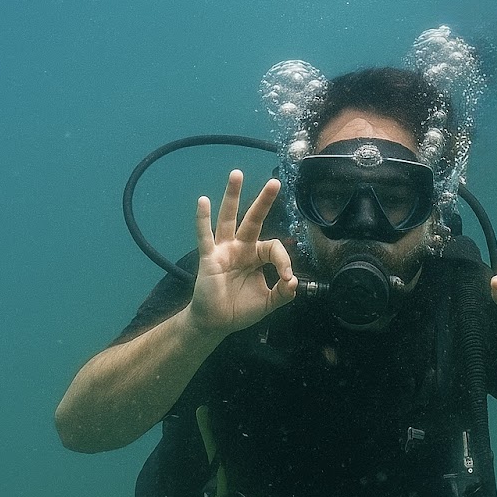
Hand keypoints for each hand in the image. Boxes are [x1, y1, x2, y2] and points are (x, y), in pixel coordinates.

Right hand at [187, 170, 297, 337]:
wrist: (216, 322)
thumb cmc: (239, 309)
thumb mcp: (268, 303)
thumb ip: (283, 294)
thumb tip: (293, 283)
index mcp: (256, 256)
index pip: (274, 248)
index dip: (284, 261)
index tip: (287, 279)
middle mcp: (241, 248)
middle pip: (253, 219)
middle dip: (264, 201)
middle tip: (275, 183)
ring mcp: (224, 250)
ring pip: (229, 219)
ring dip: (232, 197)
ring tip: (237, 174)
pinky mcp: (209, 258)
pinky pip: (205, 236)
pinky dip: (202, 219)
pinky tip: (202, 201)